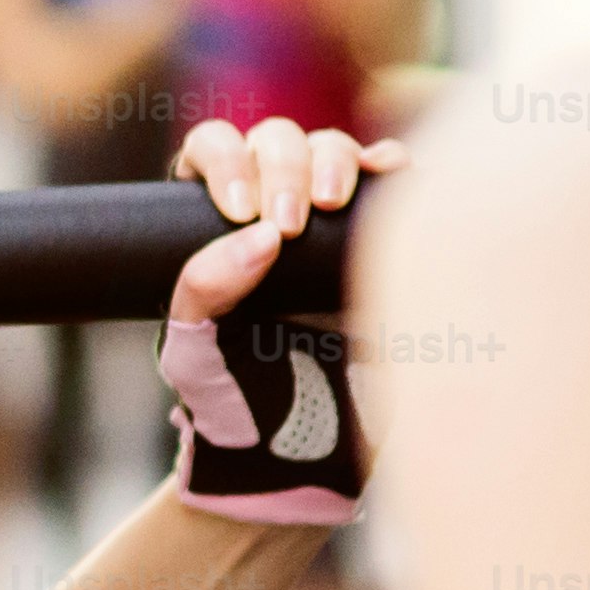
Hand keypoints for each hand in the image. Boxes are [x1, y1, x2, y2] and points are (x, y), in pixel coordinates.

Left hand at [161, 120, 399, 522]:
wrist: (305, 450)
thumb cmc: (234, 397)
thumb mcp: (195, 348)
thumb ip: (205, 289)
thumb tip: (258, 233)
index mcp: (213, 218)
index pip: (213, 147)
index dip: (224, 160)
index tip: (237, 209)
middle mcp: (271, 203)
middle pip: (276, 138)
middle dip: (282, 166)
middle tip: (289, 224)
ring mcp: (331, 215)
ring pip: (332, 147)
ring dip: (334, 158)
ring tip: (333, 202)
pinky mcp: (383, 236)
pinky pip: (393, 180)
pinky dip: (394, 165)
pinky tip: (393, 172)